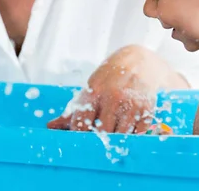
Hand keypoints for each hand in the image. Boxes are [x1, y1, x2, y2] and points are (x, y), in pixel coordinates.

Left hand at [46, 45, 188, 133]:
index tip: (82, 136)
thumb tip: (50, 127)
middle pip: (102, 133)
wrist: (140, 61)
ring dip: (116, 137)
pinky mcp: (147, 108)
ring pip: (120, 136)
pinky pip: (137, 133)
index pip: (81, 125)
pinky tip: (129, 124)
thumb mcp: (91, 88)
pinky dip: (132, 134)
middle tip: (99, 136)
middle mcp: (114, 97)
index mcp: (95, 92)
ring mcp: (132, 103)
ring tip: (114, 129)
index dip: (80, 134)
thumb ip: (73, 111)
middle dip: (99, 138)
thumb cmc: (110, 77)